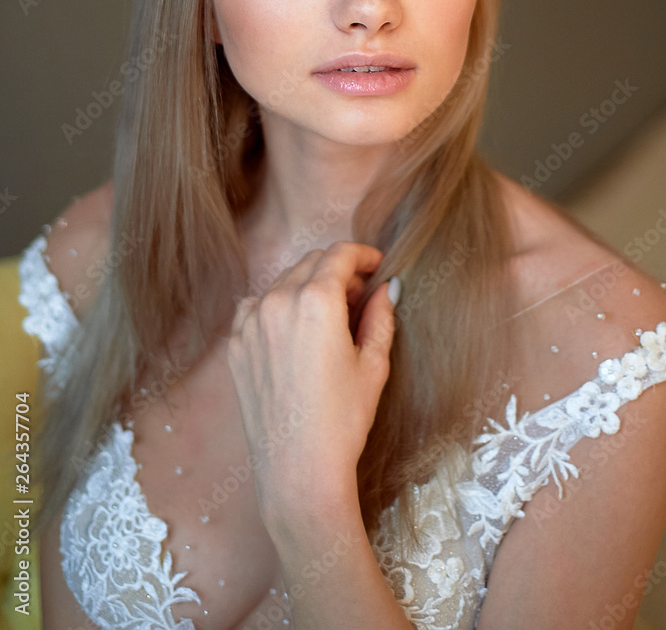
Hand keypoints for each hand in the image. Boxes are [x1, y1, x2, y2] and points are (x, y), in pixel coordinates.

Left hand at [225, 241, 396, 524]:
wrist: (298, 471)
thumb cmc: (343, 420)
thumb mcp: (373, 365)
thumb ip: (381, 316)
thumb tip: (387, 288)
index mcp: (316, 301)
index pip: (340, 254)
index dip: (363, 254)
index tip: (376, 266)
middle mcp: (277, 301)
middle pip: (312, 263)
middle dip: (339, 271)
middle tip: (360, 295)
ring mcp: (250, 322)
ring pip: (284, 281)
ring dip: (308, 286)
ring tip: (329, 317)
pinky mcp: (236, 344)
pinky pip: (257, 306)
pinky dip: (278, 306)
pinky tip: (295, 331)